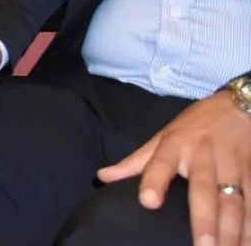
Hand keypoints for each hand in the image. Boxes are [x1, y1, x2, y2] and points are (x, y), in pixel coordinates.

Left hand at [98, 90, 250, 245]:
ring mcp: (234, 164)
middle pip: (205, 191)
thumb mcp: (163, 136)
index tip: (148, 202)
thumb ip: (136, 161)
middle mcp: (205, 155)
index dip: (154, 181)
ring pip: (237, 202)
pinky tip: (250, 243)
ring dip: (236, 231)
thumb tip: (102, 177)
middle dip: (204, 221)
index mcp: (176, 144)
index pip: (161, 162)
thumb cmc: (196, 126)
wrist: (240, 106)